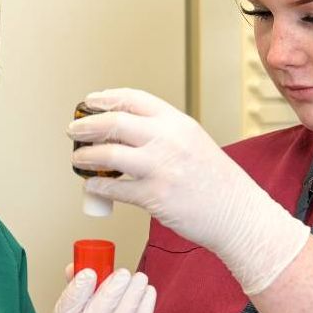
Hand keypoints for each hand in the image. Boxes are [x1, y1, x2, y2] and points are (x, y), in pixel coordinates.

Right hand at [53, 268, 177, 312]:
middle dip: (106, 295)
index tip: (88, 272)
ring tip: (139, 278)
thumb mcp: (97, 312)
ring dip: (129, 298)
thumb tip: (75, 266)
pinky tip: (149, 292)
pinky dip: (144, 308)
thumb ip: (85, 290)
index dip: (73, 294)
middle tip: (122, 273)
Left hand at [67, 89, 308, 293]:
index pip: (134, 99)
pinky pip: (115, 188)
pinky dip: (98, 186)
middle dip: (87, 125)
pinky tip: (93, 185)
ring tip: (78, 159)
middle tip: (74, 130)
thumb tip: (125, 134)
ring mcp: (161, 167)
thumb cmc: (217, 182)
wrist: (237, 213)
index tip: (90, 102)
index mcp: (178, 123)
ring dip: (86, 156)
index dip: (106, 98)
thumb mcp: (194, 143)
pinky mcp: (155, 196)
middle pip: (115, 122)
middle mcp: (168, 140)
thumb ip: (163, 135)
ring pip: (109, 154)